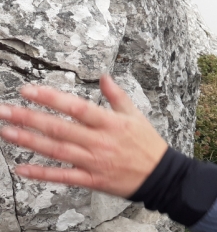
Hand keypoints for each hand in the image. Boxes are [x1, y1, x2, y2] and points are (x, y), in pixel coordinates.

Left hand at [0, 75, 167, 197]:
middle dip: (30, 118)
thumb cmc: (147, 144)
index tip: (30, 90)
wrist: (160, 175)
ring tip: (7, 131)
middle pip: (60, 128)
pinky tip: (22, 167)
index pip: (76, 107)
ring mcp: (94, 161)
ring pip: (57, 150)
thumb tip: (104, 77)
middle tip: (6, 110)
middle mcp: (99, 141)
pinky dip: (41, 173)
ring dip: (30, 141)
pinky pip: (63, 176)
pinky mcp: (91, 179)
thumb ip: (117, 96)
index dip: (51, 98)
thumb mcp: (136, 115)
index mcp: (110, 123)